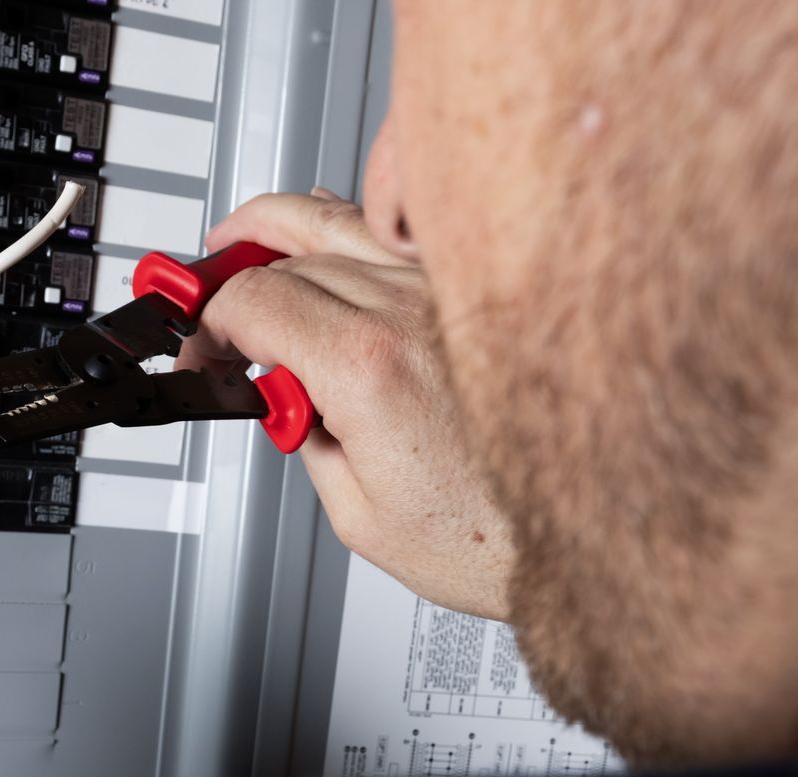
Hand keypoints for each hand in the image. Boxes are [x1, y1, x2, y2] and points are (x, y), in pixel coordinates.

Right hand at [184, 190, 516, 620]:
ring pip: (341, 220)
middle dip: (232, 276)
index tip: (203, 350)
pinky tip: (328, 231)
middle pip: (286, 251)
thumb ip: (307, 442)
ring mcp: (449, 291)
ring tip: (242, 235)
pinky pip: (397, 232)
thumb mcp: (359, 517)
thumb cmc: (500, 536)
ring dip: (278, 226)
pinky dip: (349, 225)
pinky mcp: (479, 296)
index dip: (208, 324)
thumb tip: (288, 404)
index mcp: (369, 366)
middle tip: (211, 311)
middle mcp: (411, 310)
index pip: (252, 300)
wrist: (594, 529)